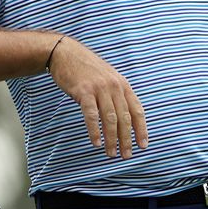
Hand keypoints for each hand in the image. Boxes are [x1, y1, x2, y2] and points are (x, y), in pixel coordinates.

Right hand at [47, 37, 147, 158]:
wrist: (64, 53)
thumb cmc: (85, 68)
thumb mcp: (107, 77)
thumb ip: (116, 93)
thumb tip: (123, 116)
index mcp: (122, 84)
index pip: (137, 110)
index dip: (141, 129)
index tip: (143, 145)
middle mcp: (114, 86)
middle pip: (124, 118)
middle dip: (127, 139)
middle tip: (127, 155)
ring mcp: (99, 88)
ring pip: (110, 119)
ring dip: (112, 139)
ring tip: (111, 153)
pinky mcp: (84, 91)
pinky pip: (92, 115)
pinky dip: (95, 130)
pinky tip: (96, 142)